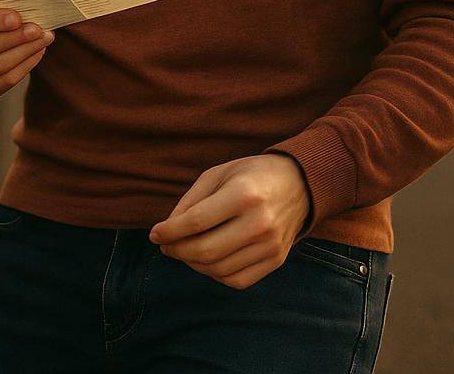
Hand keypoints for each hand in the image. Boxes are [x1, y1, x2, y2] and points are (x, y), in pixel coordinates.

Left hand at [148, 154, 310, 289]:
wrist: (299, 184)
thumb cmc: (251, 175)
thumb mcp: (218, 174)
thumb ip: (190, 201)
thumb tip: (166, 231)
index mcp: (243, 194)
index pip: (196, 221)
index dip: (169, 231)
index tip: (154, 234)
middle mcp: (260, 222)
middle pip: (206, 250)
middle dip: (177, 251)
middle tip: (166, 246)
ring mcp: (270, 245)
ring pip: (218, 269)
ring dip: (192, 264)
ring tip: (184, 251)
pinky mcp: (276, 260)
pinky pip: (237, 280)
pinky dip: (215, 275)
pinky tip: (207, 261)